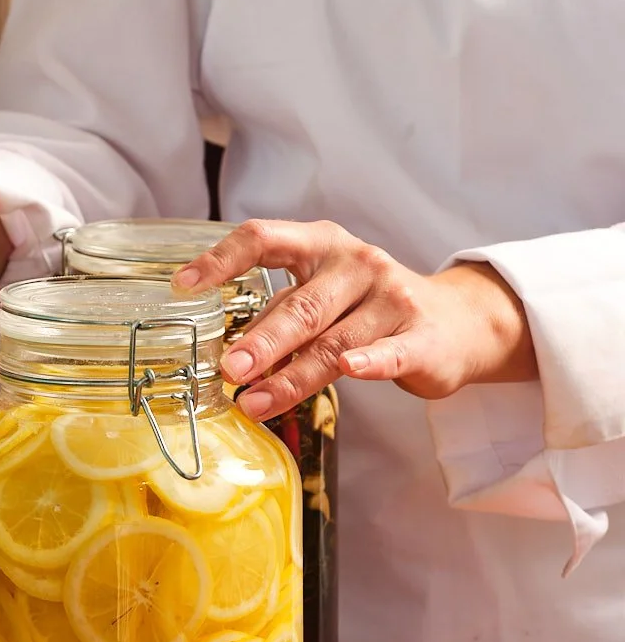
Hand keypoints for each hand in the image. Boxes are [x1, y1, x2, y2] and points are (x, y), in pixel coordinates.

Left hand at [171, 219, 537, 420]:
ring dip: (292, 376)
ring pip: (333, 342)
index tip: (184, 285)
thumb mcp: (321, 297)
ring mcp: (391, 299)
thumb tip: (219, 353)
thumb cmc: (369, 311)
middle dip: (261, 340)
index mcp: (320, 245)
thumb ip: (277, 313)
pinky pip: (389, 352)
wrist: (457, 323)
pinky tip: (350, 370)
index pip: (264, 239)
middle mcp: (356, 264)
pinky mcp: (420, 338)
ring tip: (255, 402)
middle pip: (300, 304)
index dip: (221, 259)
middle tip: (229, 368)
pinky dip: (369, 363)